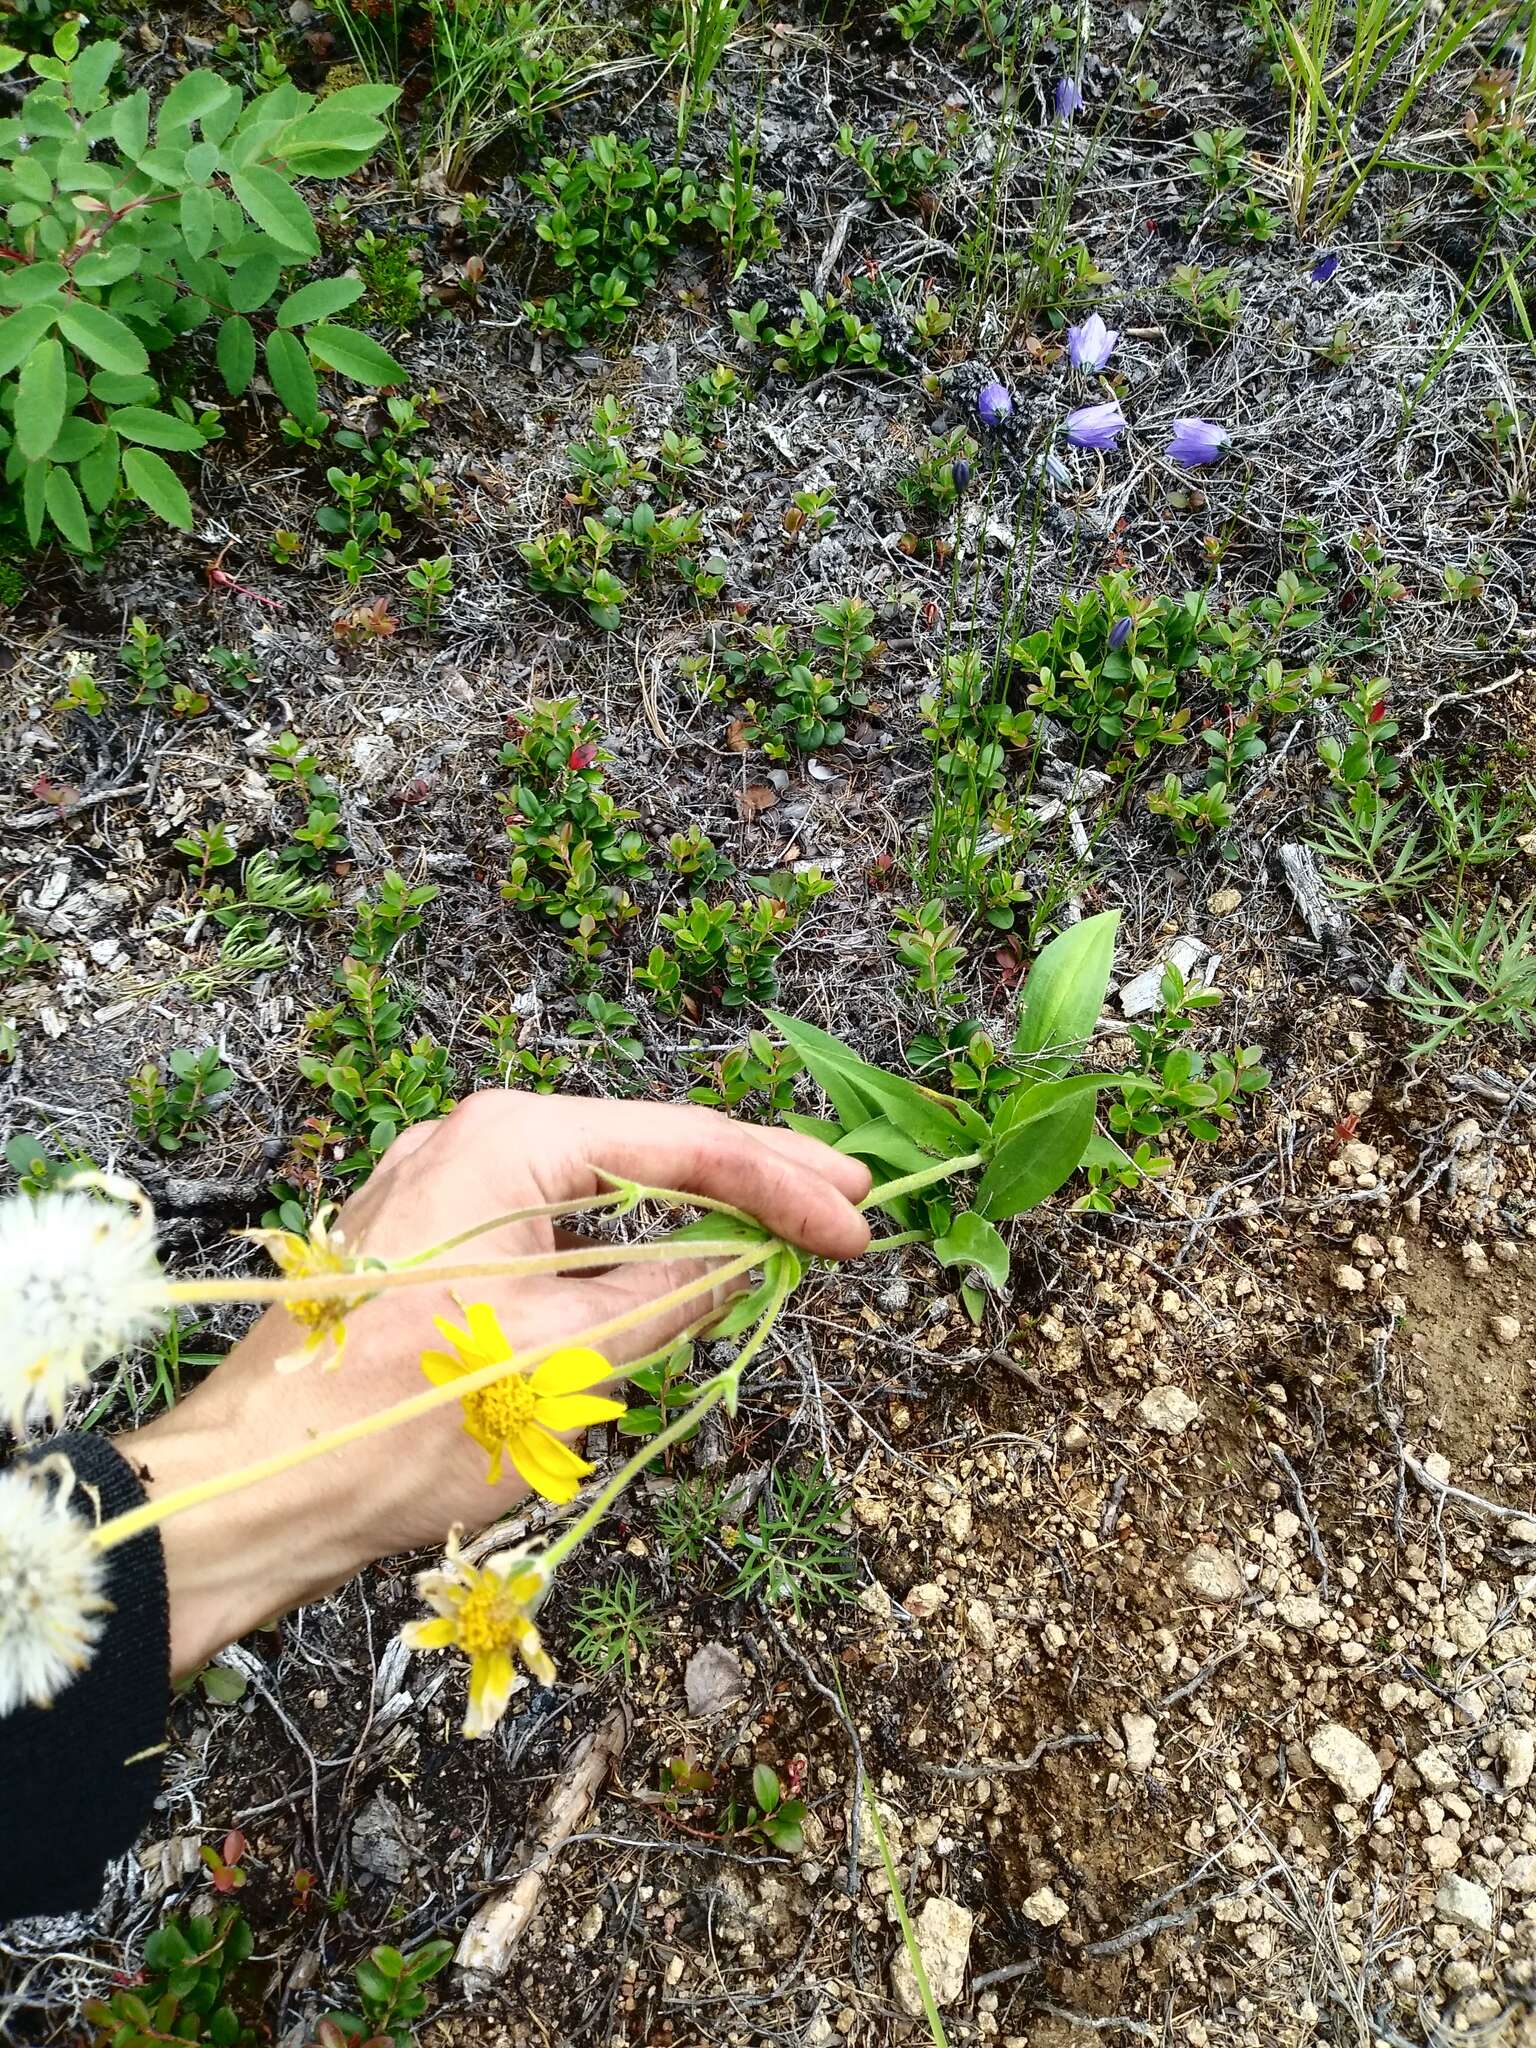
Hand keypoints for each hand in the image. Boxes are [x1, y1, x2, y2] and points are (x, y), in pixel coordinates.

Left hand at [116, 1094, 870, 1677]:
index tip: (855, 1228)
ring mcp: (446, 1190)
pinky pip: (555, 1231)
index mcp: (506, 1142)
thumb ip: (668, 1296)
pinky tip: (680, 1265)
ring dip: (692, 1216)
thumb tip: (744, 1262)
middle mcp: (473, 1141)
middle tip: (848, 1202)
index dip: (781, 1186)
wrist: (250, 1495)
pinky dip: (626, 1252)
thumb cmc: (398, 1428)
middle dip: (749, 1181)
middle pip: (645, 1151)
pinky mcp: (434, 1244)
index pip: (680, 1144)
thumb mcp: (565, 1361)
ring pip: (602, 1194)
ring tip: (788, 1225)